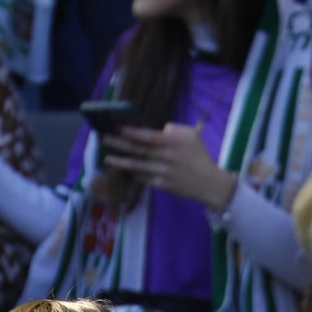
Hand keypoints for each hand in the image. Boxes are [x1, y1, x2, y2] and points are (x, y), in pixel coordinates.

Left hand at [104, 123, 237, 211]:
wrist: (208, 182)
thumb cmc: (199, 156)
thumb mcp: (191, 135)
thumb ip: (174, 130)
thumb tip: (158, 130)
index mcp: (172, 143)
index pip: (148, 136)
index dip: (132, 132)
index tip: (119, 127)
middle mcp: (166, 157)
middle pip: (138, 150)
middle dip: (119, 144)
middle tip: (104, 139)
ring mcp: (162, 172)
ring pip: (137, 165)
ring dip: (121, 162)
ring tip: (107, 158)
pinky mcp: (162, 185)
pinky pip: (144, 178)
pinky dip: (134, 174)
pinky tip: (125, 170)